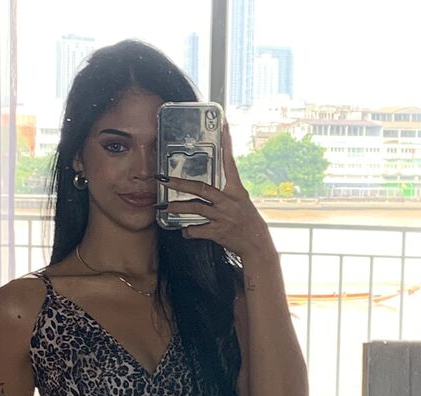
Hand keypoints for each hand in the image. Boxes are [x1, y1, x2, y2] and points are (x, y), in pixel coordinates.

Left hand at [159, 126, 274, 260]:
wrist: (257, 245)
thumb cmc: (248, 222)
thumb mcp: (242, 202)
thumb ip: (226, 192)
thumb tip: (210, 187)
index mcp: (236, 191)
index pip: (230, 163)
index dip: (226, 144)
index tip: (223, 126)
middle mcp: (228, 201)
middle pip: (201, 188)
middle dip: (180, 183)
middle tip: (163, 178)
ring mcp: (222, 216)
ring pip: (195, 209)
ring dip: (177, 208)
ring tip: (164, 207)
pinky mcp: (217, 232)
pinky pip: (197, 230)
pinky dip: (188, 231)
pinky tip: (185, 231)